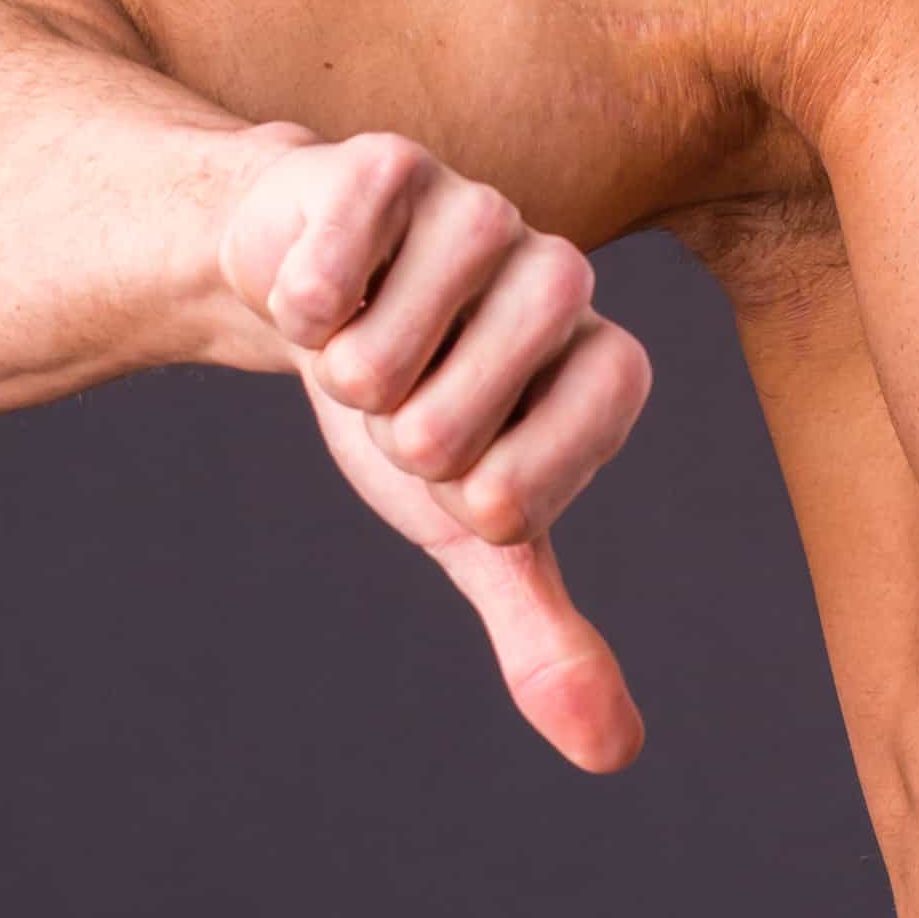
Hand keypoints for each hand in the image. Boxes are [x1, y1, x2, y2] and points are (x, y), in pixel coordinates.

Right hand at [212, 129, 656, 772]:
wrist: (306, 294)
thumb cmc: (412, 411)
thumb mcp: (470, 527)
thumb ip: (543, 630)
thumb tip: (613, 754)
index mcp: (601, 362)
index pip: (564, 445)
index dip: (498, 480)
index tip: (465, 483)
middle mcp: (558, 273)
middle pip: (472, 401)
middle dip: (404, 434)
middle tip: (395, 408)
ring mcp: (474, 209)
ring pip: (395, 334)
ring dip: (347, 371)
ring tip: (353, 350)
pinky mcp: (385, 164)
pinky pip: (339, 249)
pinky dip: (305, 296)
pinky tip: (306, 296)